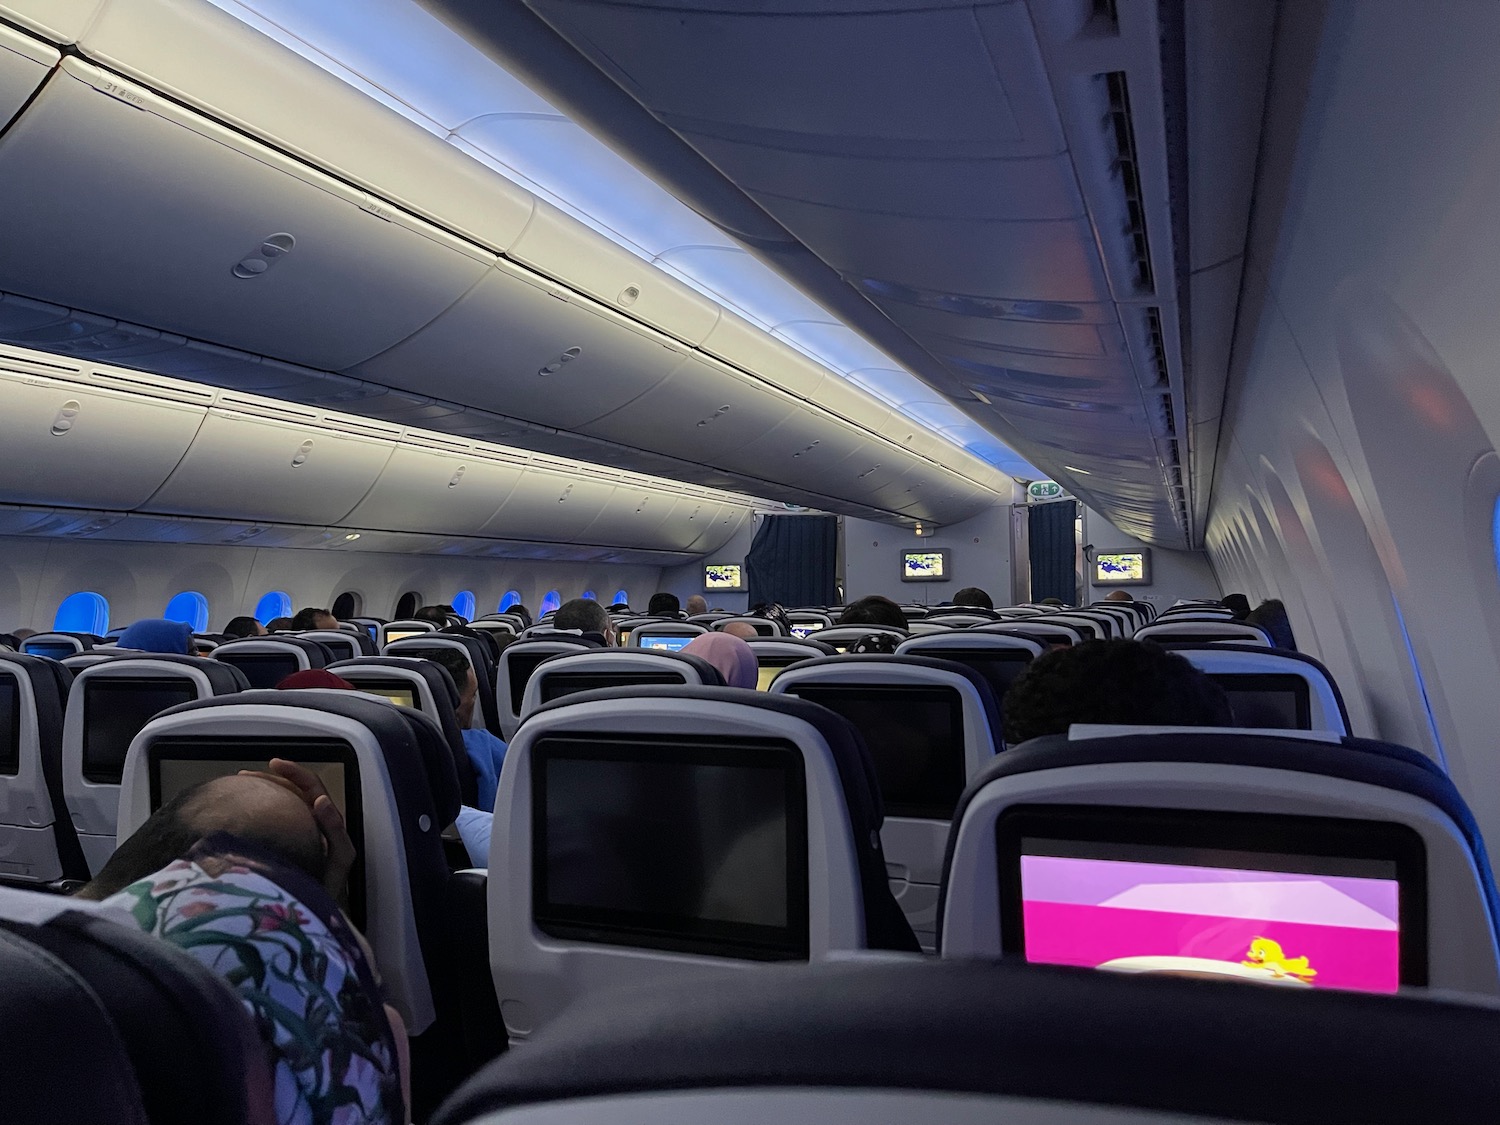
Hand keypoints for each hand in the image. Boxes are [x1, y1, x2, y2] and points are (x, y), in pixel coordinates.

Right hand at [240, 758, 355, 905]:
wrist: (316, 919)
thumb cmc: (330, 892)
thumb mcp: (339, 861)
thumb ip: (336, 833)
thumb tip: (320, 800)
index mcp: (326, 824)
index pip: (312, 789)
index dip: (296, 774)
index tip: (273, 764)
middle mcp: (312, 827)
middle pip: (293, 794)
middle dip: (273, 780)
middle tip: (245, 775)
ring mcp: (296, 838)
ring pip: (280, 807)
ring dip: (263, 794)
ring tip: (239, 789)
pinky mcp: (281, 851)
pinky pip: (270, 825)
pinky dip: (256, 815)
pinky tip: (237, 817)